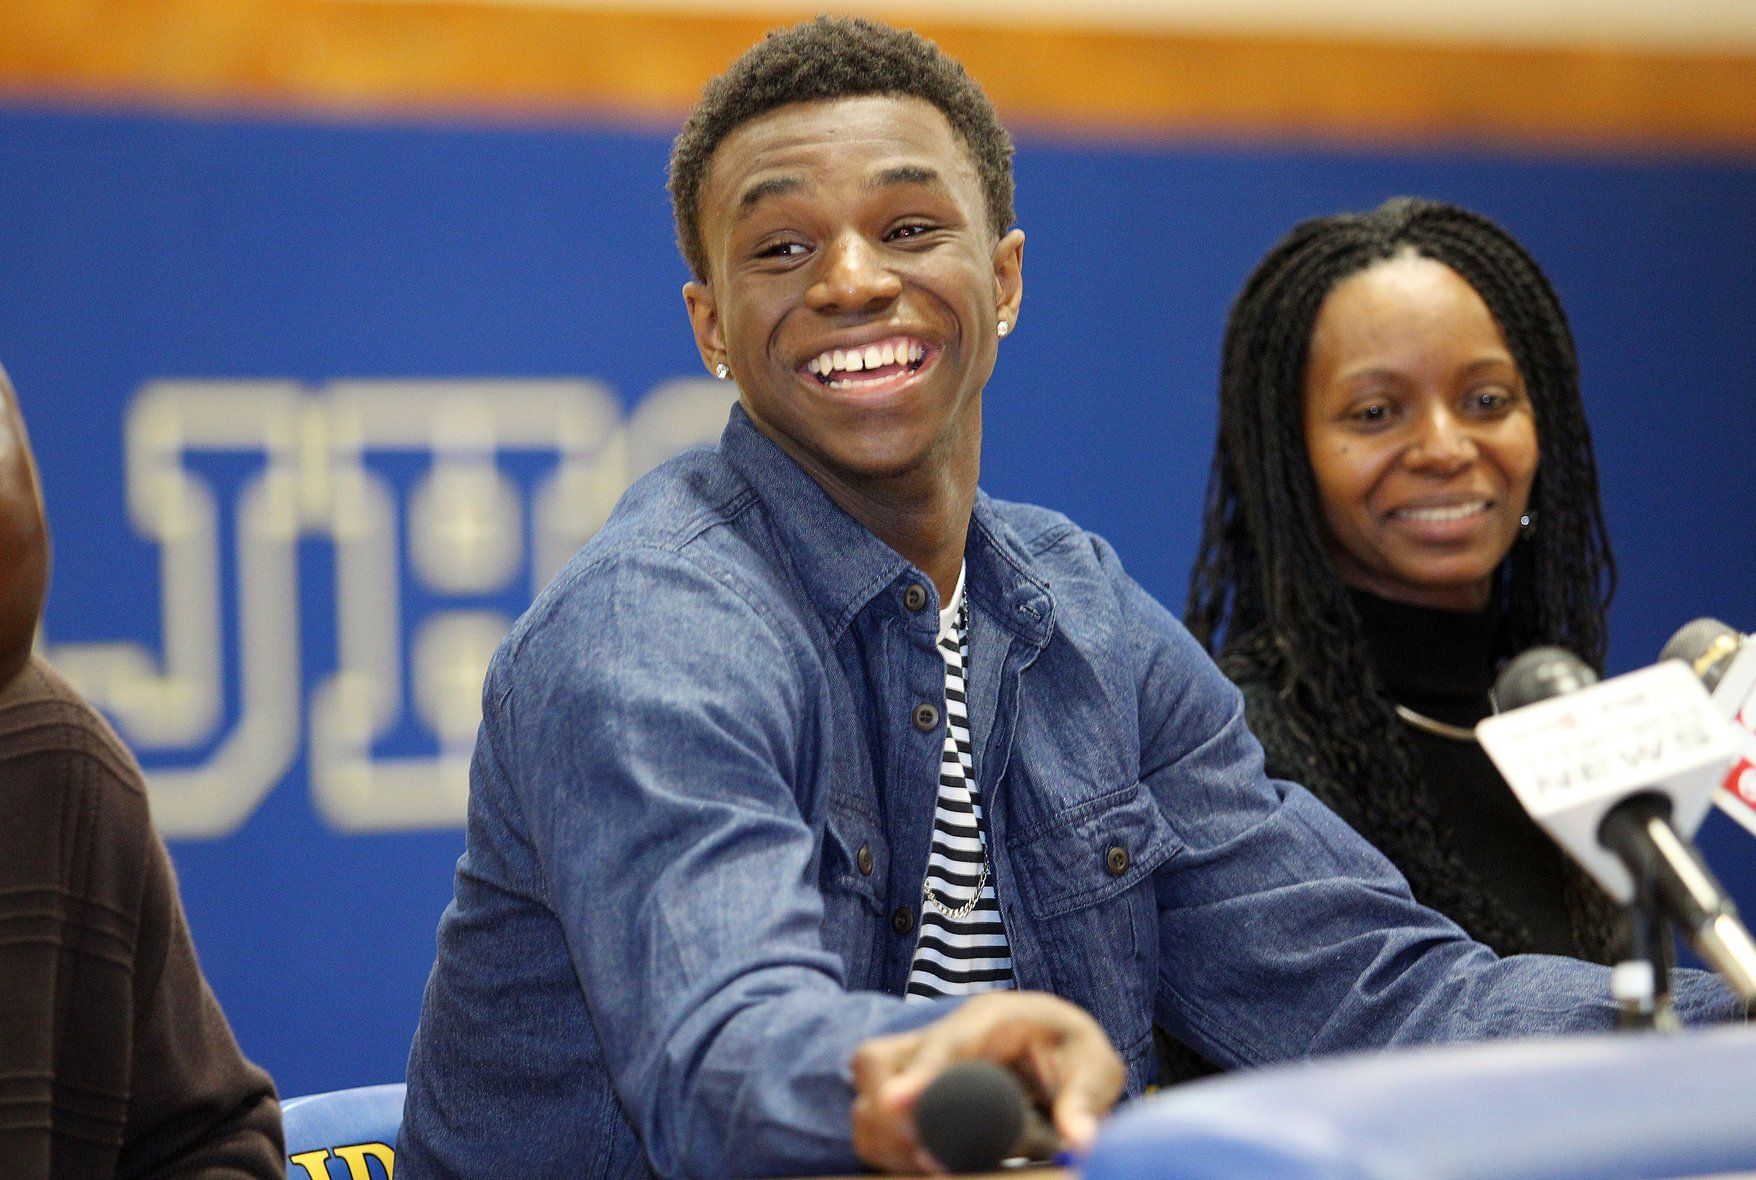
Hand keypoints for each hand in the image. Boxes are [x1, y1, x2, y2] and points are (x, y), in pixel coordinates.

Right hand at [849, 990, 1123, 1172]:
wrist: (1055, 1042)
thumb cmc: (1074, 1052)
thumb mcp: (1094, 1071)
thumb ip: (1085, 1103)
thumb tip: (1081, 1141)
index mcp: (993, 1018)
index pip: (947, 1042)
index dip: (920, 1074)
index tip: (895, 1103)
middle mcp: (945, 1029)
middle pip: (882, 1059)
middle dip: (891, 1113)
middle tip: (928, 1161)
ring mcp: (919, 1052)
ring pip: (867, 1084)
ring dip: (885, 1131)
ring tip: (930, 1164)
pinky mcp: (907, 1079)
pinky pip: (869, 1108)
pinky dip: (883, 1140)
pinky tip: (917, 1162)